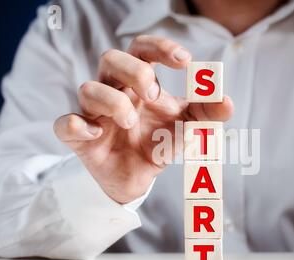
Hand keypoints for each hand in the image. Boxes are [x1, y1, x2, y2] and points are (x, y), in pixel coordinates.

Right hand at [54, 35, 233, 203]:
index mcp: (139, 83)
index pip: (142, 49)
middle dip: (135, 71)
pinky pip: (65, 124)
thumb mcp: (185, 127)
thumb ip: (206, 114)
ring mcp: (94, 114)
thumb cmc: (156, 142)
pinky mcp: (80, 138)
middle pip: (111, 58)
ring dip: (112, 101)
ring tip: (130, 123)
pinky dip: (77, 126)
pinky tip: (96, 133)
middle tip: (154, 95)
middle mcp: (114, 91)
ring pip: (88, 88)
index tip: (185, 60)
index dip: (160, 47)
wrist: (136, 179)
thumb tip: (228, 102)